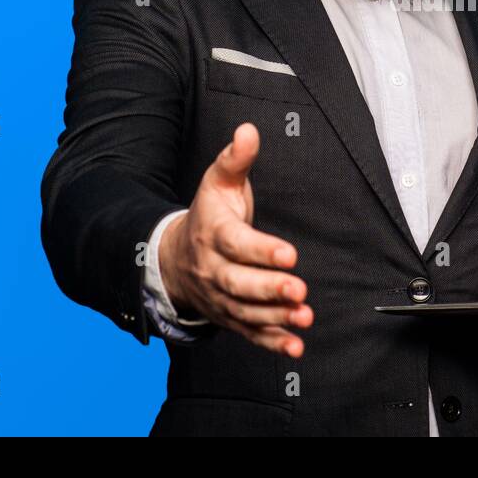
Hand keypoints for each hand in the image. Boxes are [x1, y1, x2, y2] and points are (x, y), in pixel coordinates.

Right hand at [158, 122, 311, 356]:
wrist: (173, 259)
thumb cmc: (209, 216)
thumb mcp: (218, 182)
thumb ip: (236, 158)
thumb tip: (249, 130)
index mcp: (213, 235)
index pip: (236, 244)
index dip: (262, 250)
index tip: (289, 253)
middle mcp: (213, 270)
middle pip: (239, 283)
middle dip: (269, 289)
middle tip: (298, 290)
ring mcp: (220, 297)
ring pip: (245, 312)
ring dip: (275, 318)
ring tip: (303, 317)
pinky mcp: (230, 317)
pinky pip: (249, 333)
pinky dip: (271, 343)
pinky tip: (294, 347)